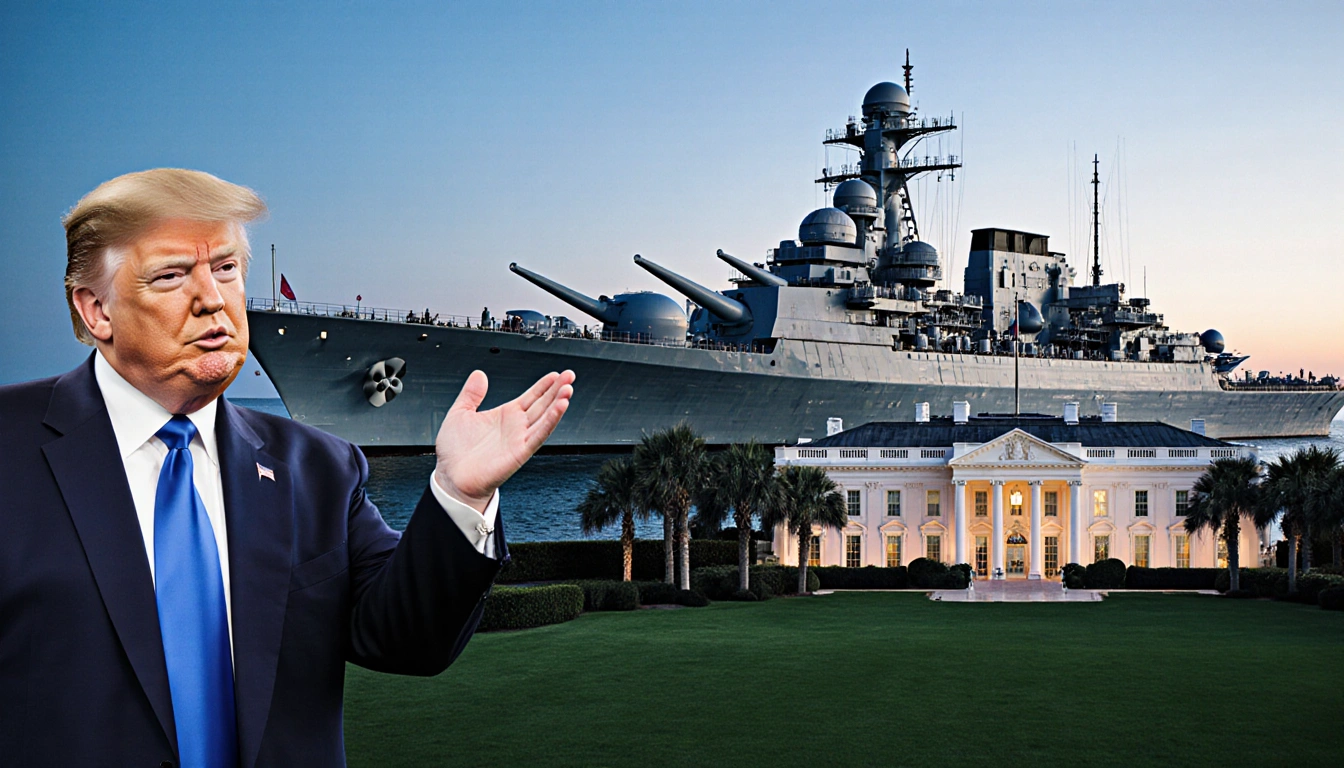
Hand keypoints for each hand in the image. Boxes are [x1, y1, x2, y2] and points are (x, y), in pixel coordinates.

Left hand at [433, 369, 575, 512]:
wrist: (452, 477)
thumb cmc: (455, 452)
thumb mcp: (460, 413)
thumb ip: (471, 393)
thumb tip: (479, 374)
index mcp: (505, 415)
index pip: (531, 396)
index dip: (544, 385)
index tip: (556, 374)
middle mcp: (516, 426)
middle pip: (543, 403)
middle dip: (558, 389)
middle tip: (569, 375)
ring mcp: (520, 438)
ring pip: (545, 417)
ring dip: (558, 403)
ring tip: (568, 389)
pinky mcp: (520, 452)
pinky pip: (539, 434)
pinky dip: (551, 421)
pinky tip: (559, 408)